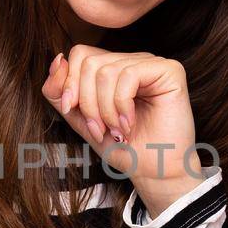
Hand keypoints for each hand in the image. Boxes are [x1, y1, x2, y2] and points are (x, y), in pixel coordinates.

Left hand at [40, 44, 197, 198]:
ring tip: (117, 131)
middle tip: (99, 130)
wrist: (153, 172)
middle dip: (87, 102)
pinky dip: (122, 105)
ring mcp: (151, 63)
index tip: (71, 112)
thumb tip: (58, 60)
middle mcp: (133, 60)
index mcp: (114, 67)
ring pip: (106, 71)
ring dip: (105, 110)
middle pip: (90, 62)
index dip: (69, 83)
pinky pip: (128, 76)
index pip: (80, 54)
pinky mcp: (169, 70)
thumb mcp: (79, 120)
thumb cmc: (123, 149)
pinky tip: (129, 124)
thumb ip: (60, 92)